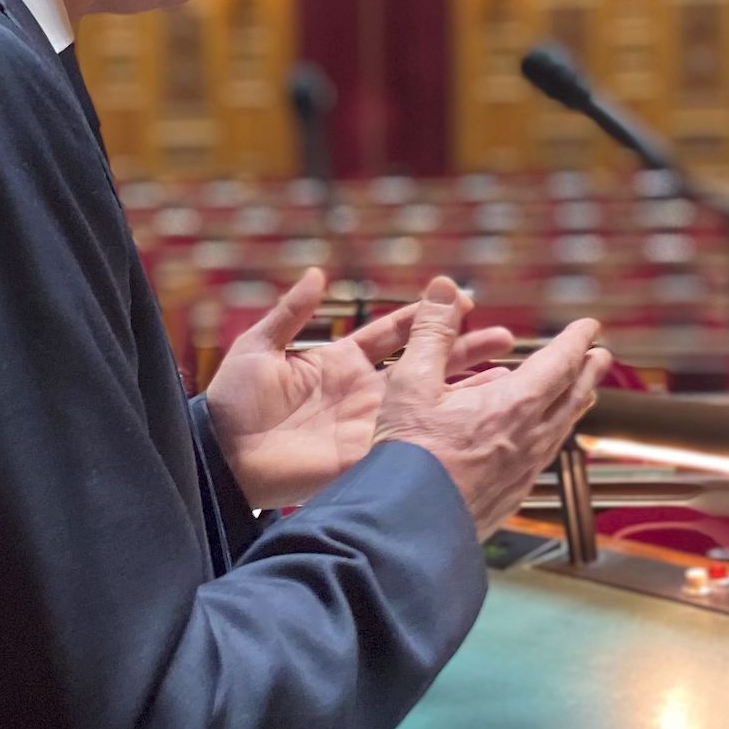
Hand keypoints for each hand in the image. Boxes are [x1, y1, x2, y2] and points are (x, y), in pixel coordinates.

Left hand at [204, 268, 514, 507]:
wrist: (221, 454)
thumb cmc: (233, 401)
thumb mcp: (258, 346)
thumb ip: (290, 312)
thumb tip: (317, 273)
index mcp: (341, 361)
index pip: (394, 333)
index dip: (427, 317)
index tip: (463, 300)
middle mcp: (363, 392)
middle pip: (425, 367)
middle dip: (464, 352)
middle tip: (505, 339)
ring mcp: (369, 424)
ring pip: (428, 404)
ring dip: (465, 392)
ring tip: (507, 379)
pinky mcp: (365, 455)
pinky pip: (410, 442)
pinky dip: (442, 433)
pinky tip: (475, 425)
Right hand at [373, 282, 610, 539]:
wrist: (408, 527)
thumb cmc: (409, 458)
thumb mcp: (411, 383)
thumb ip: (431, 332)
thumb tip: (445, 289)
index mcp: (513, 406)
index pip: (560, 363)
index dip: (576, 341)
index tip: (590, 327)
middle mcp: (530, 439)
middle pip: (573, 397)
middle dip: (588, 372)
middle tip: (601, 356)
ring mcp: (524, 471)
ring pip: (562, 430)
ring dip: (575, 404)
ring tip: (580, 394)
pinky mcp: (512, 495)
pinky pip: (544, 456)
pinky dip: (552, 435)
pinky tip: (541, 442)